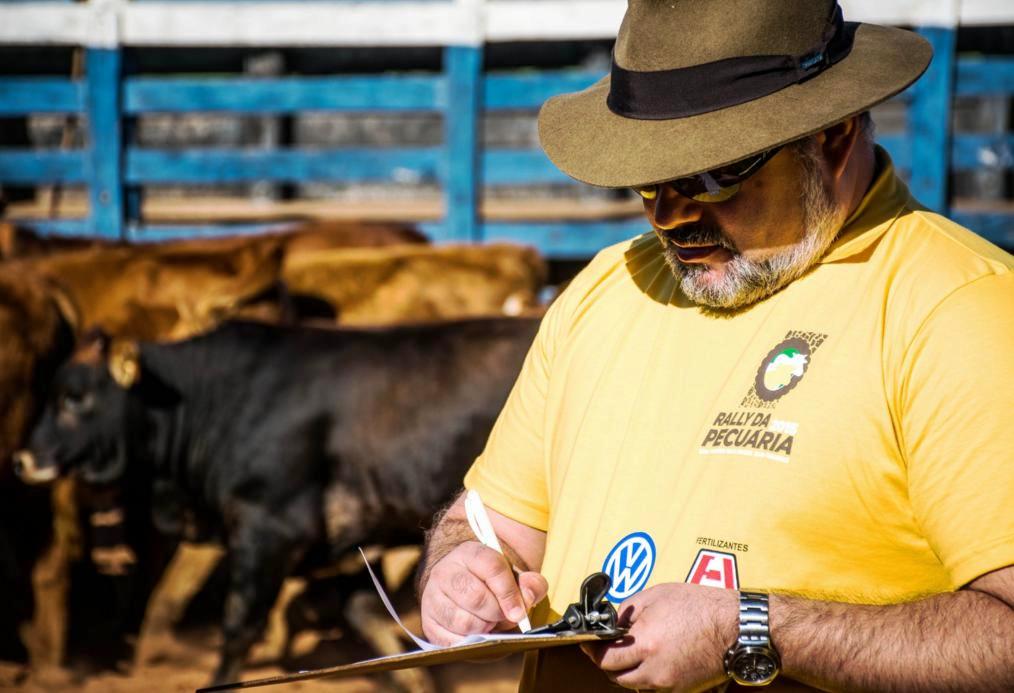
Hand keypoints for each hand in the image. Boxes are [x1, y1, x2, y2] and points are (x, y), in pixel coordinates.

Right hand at [420, 540, 547, 645]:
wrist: (464, 590)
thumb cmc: (493, 584)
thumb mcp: (515, 577)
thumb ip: (531, 584)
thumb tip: (527, 597)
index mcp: (470, 553)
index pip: (491, 567)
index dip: (509, 592)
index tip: (519, 611)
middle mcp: (445, 571)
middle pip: (475, 597)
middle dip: (496, 613)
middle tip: (503, 617)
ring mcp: (432, 597)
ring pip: (463, 621)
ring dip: (483, 629)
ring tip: (489, 623)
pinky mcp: (428, 622)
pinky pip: (451, 641)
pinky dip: (470, 642)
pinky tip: (476, 633)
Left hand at [581, 582, 737, 690]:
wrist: (736, 627)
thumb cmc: (700, 606)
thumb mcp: (656, 596)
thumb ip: (627, 611)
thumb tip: (612, 623)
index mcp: (645, 643)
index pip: (605, 658)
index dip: (593, 651)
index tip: (588, 643)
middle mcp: (655, 669)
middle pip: (616, 676)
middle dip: (608, 662)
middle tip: (607, 646)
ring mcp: (669, 683)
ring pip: (635, 683)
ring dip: (627, 670)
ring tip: (631, 650)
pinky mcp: (682, 689)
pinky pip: (654, 686)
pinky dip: (647, 675)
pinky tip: (652, 657)